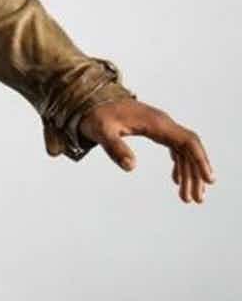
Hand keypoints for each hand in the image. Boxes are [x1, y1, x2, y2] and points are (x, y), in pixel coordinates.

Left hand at [77, 99, 214, 203]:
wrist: (91, 100)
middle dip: (196, 174)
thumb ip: (115, 148)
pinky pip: (174, 148)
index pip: (187, 141)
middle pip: (189, 149)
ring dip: (188, 173)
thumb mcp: (102, 132)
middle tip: (196, 199)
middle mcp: (163, 123)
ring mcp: (160, 126)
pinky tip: (176, 180)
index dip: (200, 160)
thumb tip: (130, 166)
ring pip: (182, 150)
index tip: (208, 179)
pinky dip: (178, 164)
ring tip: (187, 197)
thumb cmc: (96, 116)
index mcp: (156, 123)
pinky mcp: (154, 130)